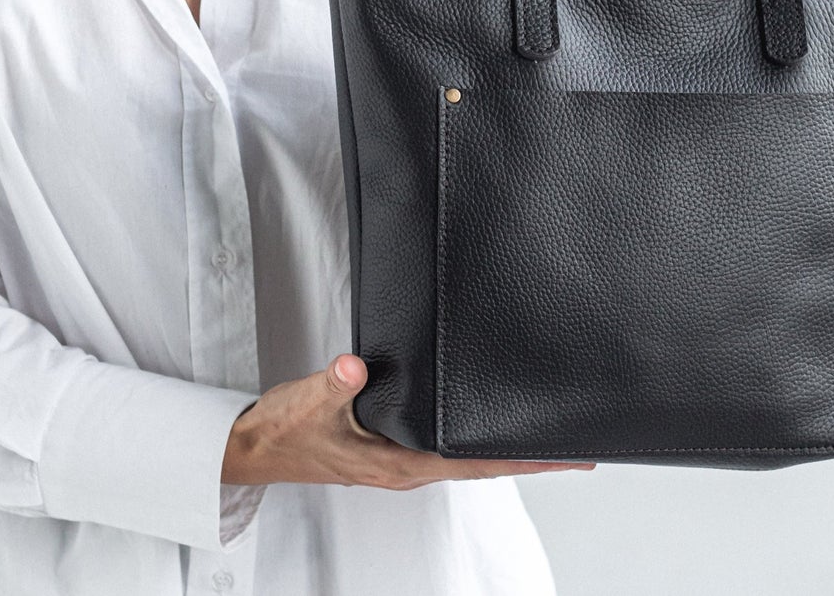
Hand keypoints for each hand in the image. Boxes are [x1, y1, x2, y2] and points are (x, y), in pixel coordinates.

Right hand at [221, 354, 595, 488]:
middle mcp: (407, 466)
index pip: (473, 462)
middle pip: (482, 464)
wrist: (257, 448)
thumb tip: (356, 366)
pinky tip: (485, 421)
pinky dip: (474, 437)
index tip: (564, 453)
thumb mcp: (307, 402)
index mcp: (397, 463)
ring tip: (543, 432)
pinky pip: (446, 445)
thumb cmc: (285, 430)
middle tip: (576, 442)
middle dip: (528, 455)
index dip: (520, 458)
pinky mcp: (391, 447)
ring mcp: (401, 460)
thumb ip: (334, 383)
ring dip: (503, 446)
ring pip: (466, 456)